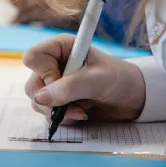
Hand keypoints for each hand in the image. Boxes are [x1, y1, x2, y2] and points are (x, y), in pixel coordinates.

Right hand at [23, 34, 145, 124]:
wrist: (133, 98)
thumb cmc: (118, 79)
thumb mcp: (97, 80)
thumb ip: (70, 87)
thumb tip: (41, 97)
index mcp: (60, 48)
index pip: (33, 58)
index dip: (43, 73)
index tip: (62, 82)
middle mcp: (53, 65)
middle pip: (32, 85)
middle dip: (51, 100)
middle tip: (75, 105)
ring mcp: (54, 84)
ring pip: (37, 101)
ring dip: (57, 111)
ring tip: (82, 111)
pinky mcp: (59, 101)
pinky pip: (47, 113)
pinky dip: (62, 118)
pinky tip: (80, 114)